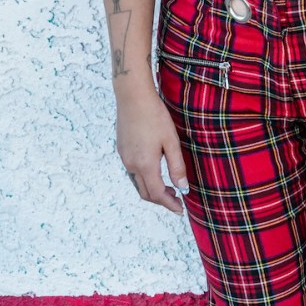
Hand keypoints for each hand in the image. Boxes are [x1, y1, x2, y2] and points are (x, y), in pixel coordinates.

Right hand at [116, 85, 188, 213]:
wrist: (132, 96)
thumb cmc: (155, 116)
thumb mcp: (171, 141)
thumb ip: (177, 167)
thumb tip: (183, 188)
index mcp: (145, 165)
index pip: (157, 194)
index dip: (170, 204)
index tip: (181, 209)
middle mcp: (131, 165)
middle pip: (145, 193)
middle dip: (161, 200)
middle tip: (177, 199)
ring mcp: (124, 158)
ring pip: (138, 184)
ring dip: (152, 190)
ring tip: (169, 188)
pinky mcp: (122, 150)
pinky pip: (132, 173)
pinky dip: (145, 179)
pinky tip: (155, 172)